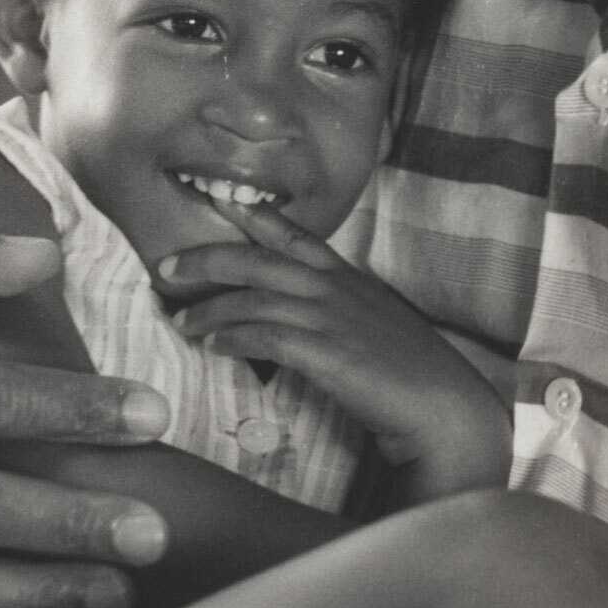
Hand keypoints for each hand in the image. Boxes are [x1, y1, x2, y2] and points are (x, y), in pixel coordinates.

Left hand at [159, 198, 510, 503]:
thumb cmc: (409, 371)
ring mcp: (329, 317)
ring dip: (210, 309)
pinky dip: (232, 337)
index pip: (294, 234)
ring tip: (182, 321)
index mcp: (346, 276)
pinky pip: (264, 336)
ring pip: (252, 298)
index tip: (219, 200)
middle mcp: (334, 287)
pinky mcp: (325, 352)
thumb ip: (339, 308)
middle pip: (257, 259)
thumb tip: (301, 310)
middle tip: (166, 267)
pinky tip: (212, 346)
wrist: (441, 406)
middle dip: (206, 258)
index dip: (253, 216)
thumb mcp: (374, 322)